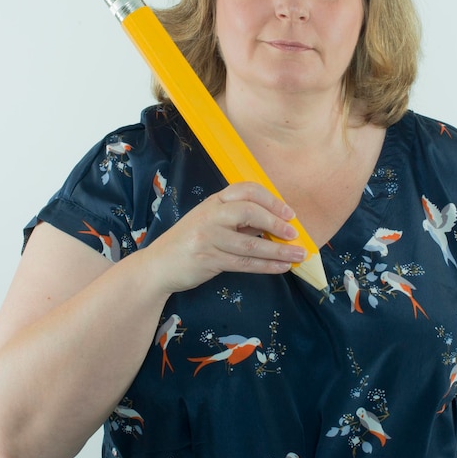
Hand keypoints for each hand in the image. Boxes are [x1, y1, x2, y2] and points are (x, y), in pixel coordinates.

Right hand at [142, 182, 305, 293]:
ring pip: (250, 244)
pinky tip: (282, 267)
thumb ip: (239, 220)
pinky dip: (266, 266)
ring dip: (278, 251)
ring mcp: (208, 237)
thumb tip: (276, 223)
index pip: (246, 190)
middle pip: (249, 212)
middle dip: (276, 223)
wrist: (158, 265)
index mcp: (215, 201)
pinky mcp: (208, 260)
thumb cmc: (190, 241)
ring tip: (298, 254)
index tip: (289, 213)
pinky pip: (244, 263)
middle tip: (295, 234)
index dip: (271, 200)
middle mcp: (211, 215)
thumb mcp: (212, 222)